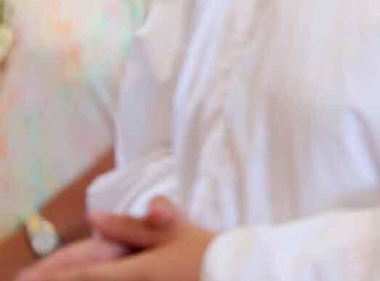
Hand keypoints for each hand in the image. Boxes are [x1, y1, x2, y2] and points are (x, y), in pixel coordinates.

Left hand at [23, 198, 212, 280]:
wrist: (240, 272)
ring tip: (58, 279)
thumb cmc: (206, 251)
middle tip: (29, 280)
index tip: (27, 278)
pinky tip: (97, 280)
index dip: (54, 277)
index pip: (84, 274)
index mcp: (135, 271)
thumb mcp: (172, 231)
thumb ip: (131, 226)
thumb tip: (94, 217)